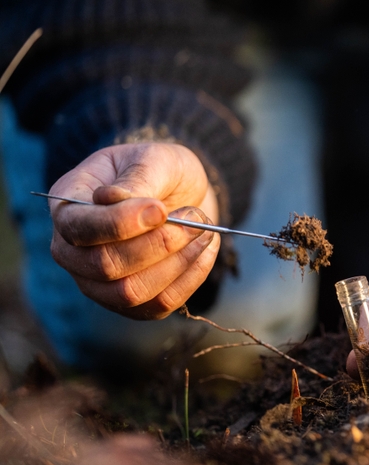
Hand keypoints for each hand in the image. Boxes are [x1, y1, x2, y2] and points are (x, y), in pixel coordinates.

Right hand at [48, 143, 219, 319]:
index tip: (160, 209)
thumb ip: (138, 178)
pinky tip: (205, 249)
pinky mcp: (129, 302)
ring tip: (203, 230)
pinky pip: (158, 305)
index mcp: (67, 204)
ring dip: (178, 262)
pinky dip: (190, 278)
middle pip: (104, 266)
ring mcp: (96, 281)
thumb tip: (114, 199)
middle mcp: (72, 248)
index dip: (120, 223)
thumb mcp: (154, 159)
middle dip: (159, 244)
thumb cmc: (161, 171)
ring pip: (131, 292)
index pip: (77, 227)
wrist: (182, 192)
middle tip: (195, 217)